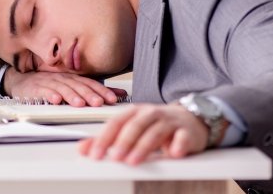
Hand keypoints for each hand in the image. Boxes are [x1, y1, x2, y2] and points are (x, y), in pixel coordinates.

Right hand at [2, 68, 126, 106]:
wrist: (21, 81)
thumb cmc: (48, 84)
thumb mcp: (72, 85)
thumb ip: (95, 89)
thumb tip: (120, 93)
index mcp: (73, 78)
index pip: (90, 83)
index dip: (101, 90)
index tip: (112, 99)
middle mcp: (63, 79)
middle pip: (78, 86)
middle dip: (89, 95)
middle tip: (98, 103)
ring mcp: (49, 82)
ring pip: (62, 89)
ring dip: (71, 96)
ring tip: (79, 103)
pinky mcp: (35, 88)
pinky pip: (43, 91)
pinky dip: (49, 95)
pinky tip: (55, 100)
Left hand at [78, 103, 208, 164]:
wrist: (189, 119)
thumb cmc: (155, 125)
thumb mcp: (130, 128)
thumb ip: (107, 138)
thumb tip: (83, 148)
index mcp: (134, 112)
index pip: (116, 123)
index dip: (104, 138)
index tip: (95, 154)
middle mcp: (150, 114)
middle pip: (135, 126)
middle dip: (123, 142)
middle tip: (115, 157)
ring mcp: (169, 121)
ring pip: (155, 131)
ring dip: (144, 146)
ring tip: (134, 160)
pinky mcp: (186, 131)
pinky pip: (182, 136)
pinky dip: (178, 144)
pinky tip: (173, 153)